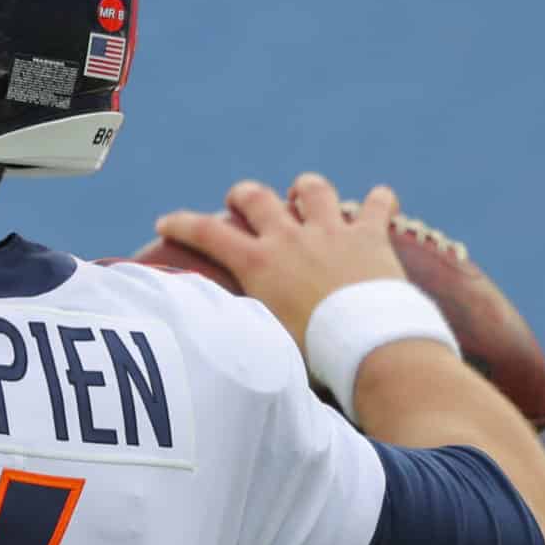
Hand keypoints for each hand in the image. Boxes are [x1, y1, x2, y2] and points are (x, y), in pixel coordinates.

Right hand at [154, 174, 404, 352]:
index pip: (207, 234)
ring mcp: (332, 232)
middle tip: (240, 203)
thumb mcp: (263, 340)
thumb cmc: (313, 355)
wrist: (369, 347)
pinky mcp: (371, 236)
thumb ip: (241, 325)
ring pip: (313, 189)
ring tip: (303, 195)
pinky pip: (377, 204)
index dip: (181, 224)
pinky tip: (380, 201)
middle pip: (257, 197)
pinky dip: (379, 201)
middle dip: (243, 196)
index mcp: (258, 263)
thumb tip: (215, 330)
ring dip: (305, 189)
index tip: (165, 222)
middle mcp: (290, 238)